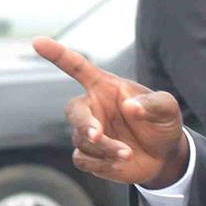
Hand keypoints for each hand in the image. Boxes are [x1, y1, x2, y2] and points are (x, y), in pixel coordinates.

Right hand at [33, 37, 188, 187]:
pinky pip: (84, 160)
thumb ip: (153, 104)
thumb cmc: (161, 123)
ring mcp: (88, 132)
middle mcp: (93, 108)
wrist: (164, 155)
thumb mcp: (167, 109)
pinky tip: (121, 162)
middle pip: (74, 112)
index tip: (38, 41)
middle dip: (84, 124)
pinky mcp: (89, 156)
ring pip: (83, 141)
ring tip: (129, 153)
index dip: (58, 55)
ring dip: (106, 148)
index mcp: (105, 87)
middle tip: (98, 135)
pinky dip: (102, 164)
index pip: (78, 67)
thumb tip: (130, 106)